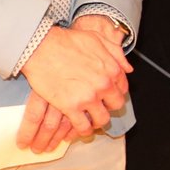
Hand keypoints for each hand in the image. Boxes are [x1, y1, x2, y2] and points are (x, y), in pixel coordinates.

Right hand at [16, 25, 129, 151]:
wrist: (42, 47)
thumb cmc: (67, 41)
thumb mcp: (98, 39)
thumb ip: (115, 53)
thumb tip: (128, 68)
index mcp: (112, 70)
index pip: (122, 88)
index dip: (115, 92)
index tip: (108, 95)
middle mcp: (104, 85)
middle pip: (116, 105)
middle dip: (108, 107)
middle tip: (100, 107)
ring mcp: (88, 97)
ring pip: (101, 119)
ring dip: (97, 121)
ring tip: (90, 120)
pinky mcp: (71, 107)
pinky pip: (83, 127)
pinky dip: (83, 131)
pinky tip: (80, 129)